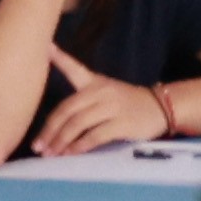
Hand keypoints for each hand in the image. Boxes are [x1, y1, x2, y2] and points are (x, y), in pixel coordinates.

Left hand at [28, 62, 170, 154]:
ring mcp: (112, 107)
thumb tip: (54, 124)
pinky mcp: (122, 123)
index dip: (60, 58)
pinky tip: (70, 153)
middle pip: (67, 110)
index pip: (75, 69)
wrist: (163, 107)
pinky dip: (79, 146)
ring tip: (51, 154)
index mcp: (95, 83)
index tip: (45, 47)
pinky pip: (94, 136)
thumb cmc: (128, 104)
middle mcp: (101, 92)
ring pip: (78, 124)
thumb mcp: (106, 92)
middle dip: (50, 130)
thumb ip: (83, 100)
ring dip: (61, 141)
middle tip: (38, 146)